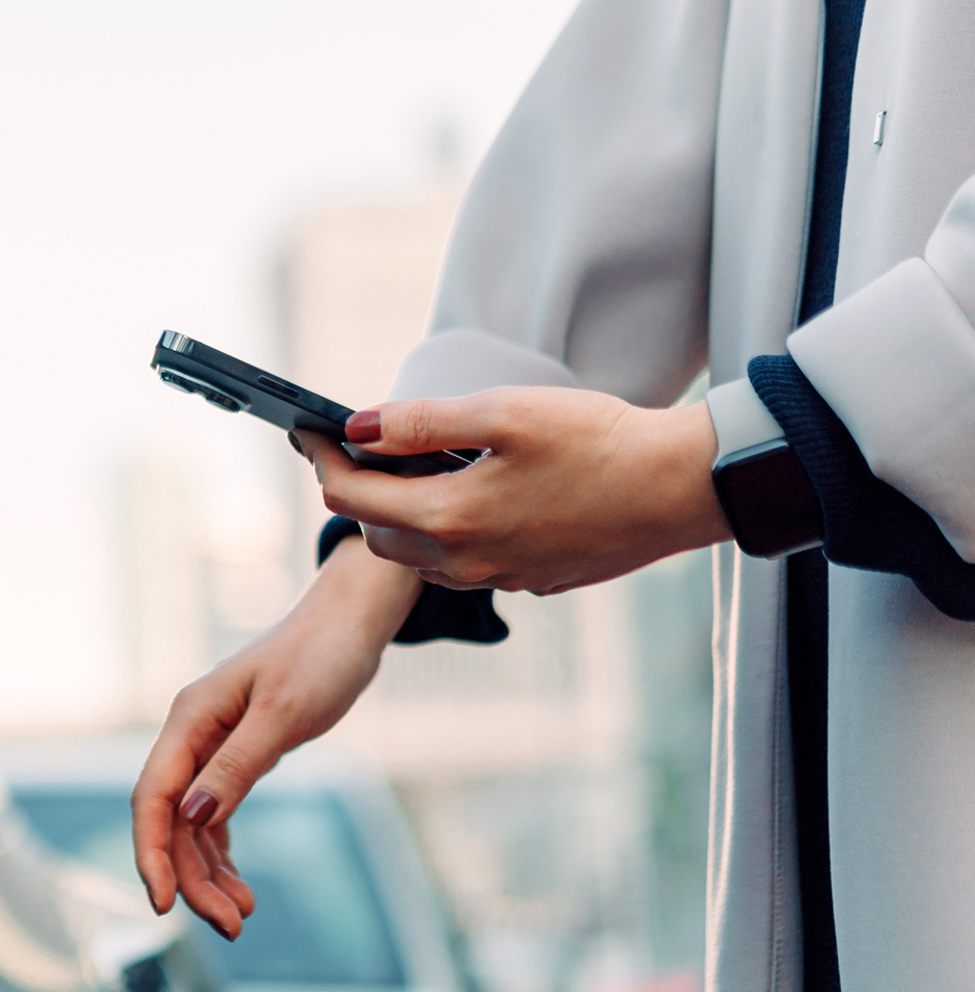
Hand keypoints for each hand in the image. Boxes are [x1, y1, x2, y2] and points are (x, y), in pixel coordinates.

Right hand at [132, 539, 420, 935]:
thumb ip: (238, 765)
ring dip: (209, 874)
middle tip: (229, 927)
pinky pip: (215, 816)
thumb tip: (194, 818)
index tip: (164, 904)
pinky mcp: (237, 756)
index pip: (154, 796)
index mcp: (190, 718)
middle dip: (192, 877)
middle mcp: (191, 733)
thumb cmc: (320, 657)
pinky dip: (223, 855)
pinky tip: (241, 888)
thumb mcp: (284, 712)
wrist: (350, 625)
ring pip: (192, 826)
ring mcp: (211, 746)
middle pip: (172, 820)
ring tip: (241, 918)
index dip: (151, 852)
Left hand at [296, 387, 730, 594]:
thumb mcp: (503, 412)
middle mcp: (467, 561)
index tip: (311, 433)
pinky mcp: (532, 579)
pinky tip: (469, 499)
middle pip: (379, 535)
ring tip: (409, 473)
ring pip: (420, 556)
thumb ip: (420, 423)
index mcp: (450, 518)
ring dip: (401, 519)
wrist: (681, 489)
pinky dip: (447, 535)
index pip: (355, 497)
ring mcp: (501, 577)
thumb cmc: (599, 441)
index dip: (325, 461)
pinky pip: (465, 564)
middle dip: (359, 494)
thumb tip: (357, 428)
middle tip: (356, 450)